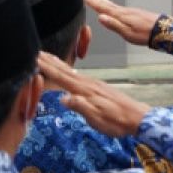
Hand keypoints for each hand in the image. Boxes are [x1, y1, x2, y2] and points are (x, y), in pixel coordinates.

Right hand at [37, 52, 151, 136]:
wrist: (137, 117)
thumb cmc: (117, 121)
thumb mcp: (97, 118)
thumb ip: (81, 106)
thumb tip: (63, 98)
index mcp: (86, 90)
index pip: (62, 77)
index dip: (47, 68)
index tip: (35, 58)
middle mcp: (88, 84)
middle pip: (65, 70)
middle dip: (50, 61)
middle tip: (35, 51)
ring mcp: (94, 84)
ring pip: (71, 71)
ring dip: (58, 63)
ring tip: (47, 57)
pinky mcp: (98, 88)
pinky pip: (78, 76)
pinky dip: (69, 71)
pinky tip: (68, 72)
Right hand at [83, 0, 158, 46]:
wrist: (163, 30)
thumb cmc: (146, 34)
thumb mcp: (128, 33)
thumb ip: (114, 25)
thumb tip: (100, 17)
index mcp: (121, 15)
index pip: (102, 7)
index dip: (92, 1)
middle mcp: (124, 11)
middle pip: (106, 3)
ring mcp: (129, 11)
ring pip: (111, 4)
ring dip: (101, 0)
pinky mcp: (133, 13)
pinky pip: (117, 6)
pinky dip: (110, 3)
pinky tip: (110, 5)